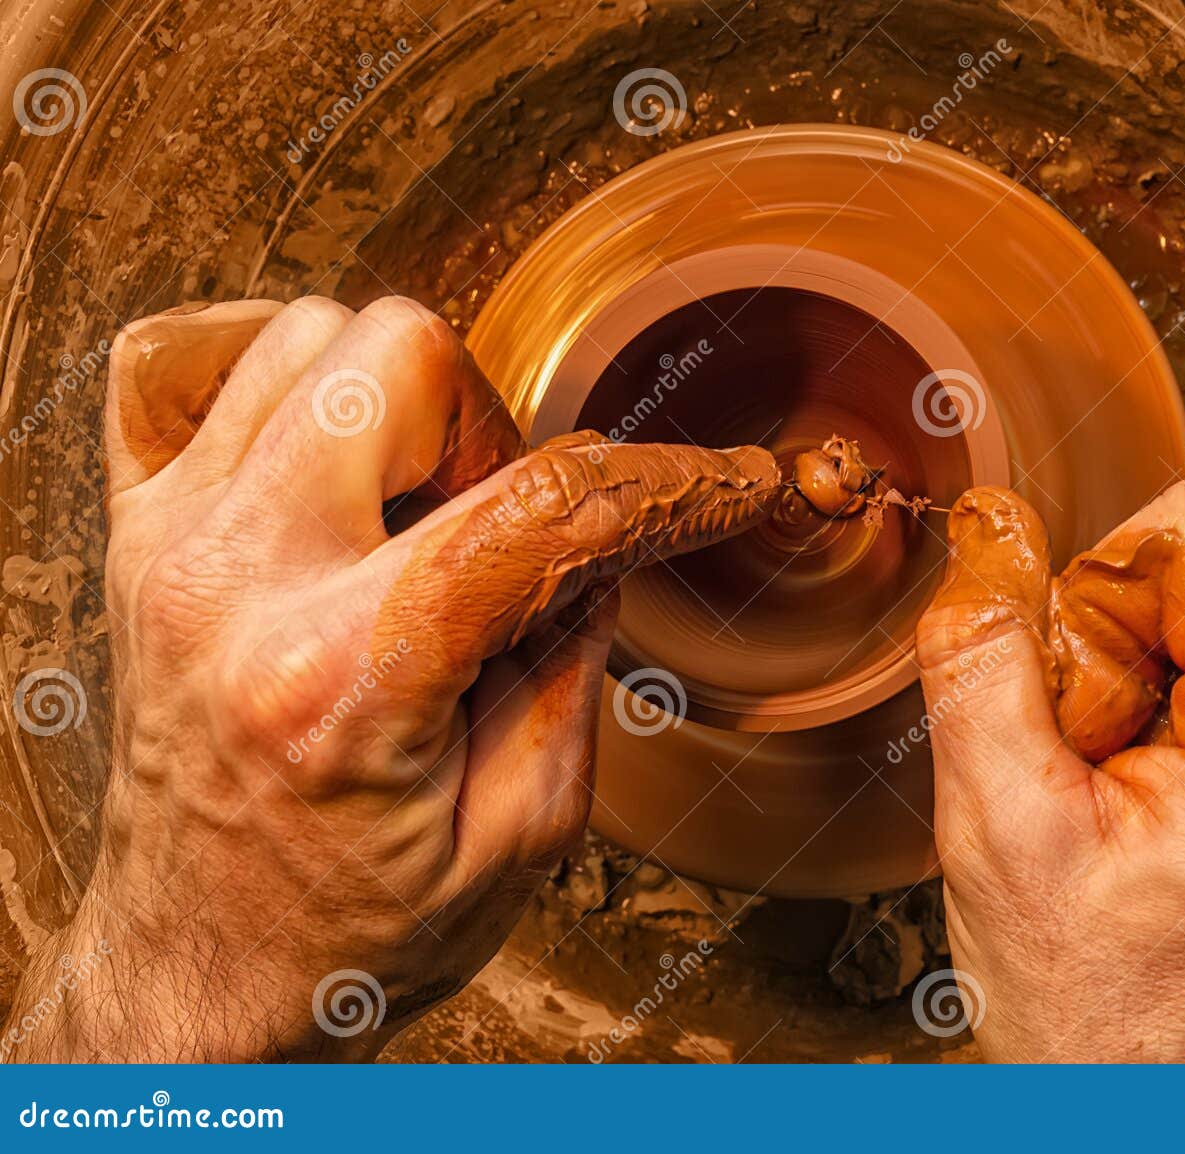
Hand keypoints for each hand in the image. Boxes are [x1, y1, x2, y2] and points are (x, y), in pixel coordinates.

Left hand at [2, 296, 774, 1060]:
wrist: (197, 977)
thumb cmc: (349, 932)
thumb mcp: (519, 832)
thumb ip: (573, 663)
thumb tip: (603, 536)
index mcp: (346, 677)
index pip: (541, 508)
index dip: (667, 483)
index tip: (727, 482)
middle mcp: (235, 583)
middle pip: (400, 355)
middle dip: (492, 428)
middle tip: (494, 530)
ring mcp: (168, 544)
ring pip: (304, 333)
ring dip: (393, 404)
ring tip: (409, 511)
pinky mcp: (132, 535)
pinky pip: (171, 360)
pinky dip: (261, 375)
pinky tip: (313, 452)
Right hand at [914, 475, 1184, 1061]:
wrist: (1175, 1125)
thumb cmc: (1108, 1027)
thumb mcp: (1002, 829)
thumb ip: (981, 653)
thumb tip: (987, 525)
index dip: (1094, 600)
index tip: (1078, 719)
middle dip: (1119, 646)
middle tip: (1100, 777)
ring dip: (1145, 676)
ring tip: (1132, 801)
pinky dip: (1184, 702)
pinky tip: (1168, 800)